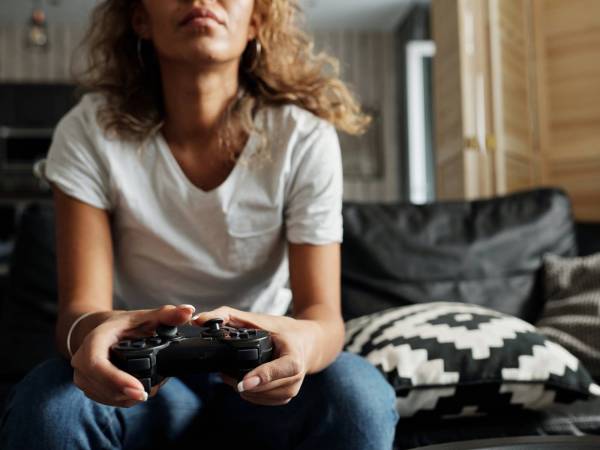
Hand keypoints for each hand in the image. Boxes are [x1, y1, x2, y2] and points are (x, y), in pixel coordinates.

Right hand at [70, 304, 195, 406]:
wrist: (103, 330)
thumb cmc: (124, 324)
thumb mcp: (145, 316)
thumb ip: (167, 314)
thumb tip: (189, 311)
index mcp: (94, 341)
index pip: (98, 365)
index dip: (117, 380)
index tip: (140, 389)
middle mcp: (82, 361)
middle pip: (103, 386)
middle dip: (129, 392)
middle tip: (153, 389)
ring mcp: (83, 376)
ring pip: (106, 396)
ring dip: (128, 396)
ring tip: (150, 386)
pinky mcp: (89, 387)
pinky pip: (107, 399)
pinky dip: (124, 398)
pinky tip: (138, 389)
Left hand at [193, 306, 318, 405]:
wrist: (307, 342)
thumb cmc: (282, 329)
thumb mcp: (258, 318)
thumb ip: (227, 316)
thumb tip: (199, 320)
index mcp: (294, 356)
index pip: (278, 370)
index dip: (260, 377)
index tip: (242, 383)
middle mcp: (295, 377)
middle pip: (261, 388)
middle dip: (239, 381)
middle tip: (223, 370)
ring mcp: (292, 390)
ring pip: (257, 397)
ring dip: (241, 388)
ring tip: (229, 373)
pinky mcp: (286, 398)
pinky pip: (260, 401)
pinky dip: (248, 392)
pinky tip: (242, 380)